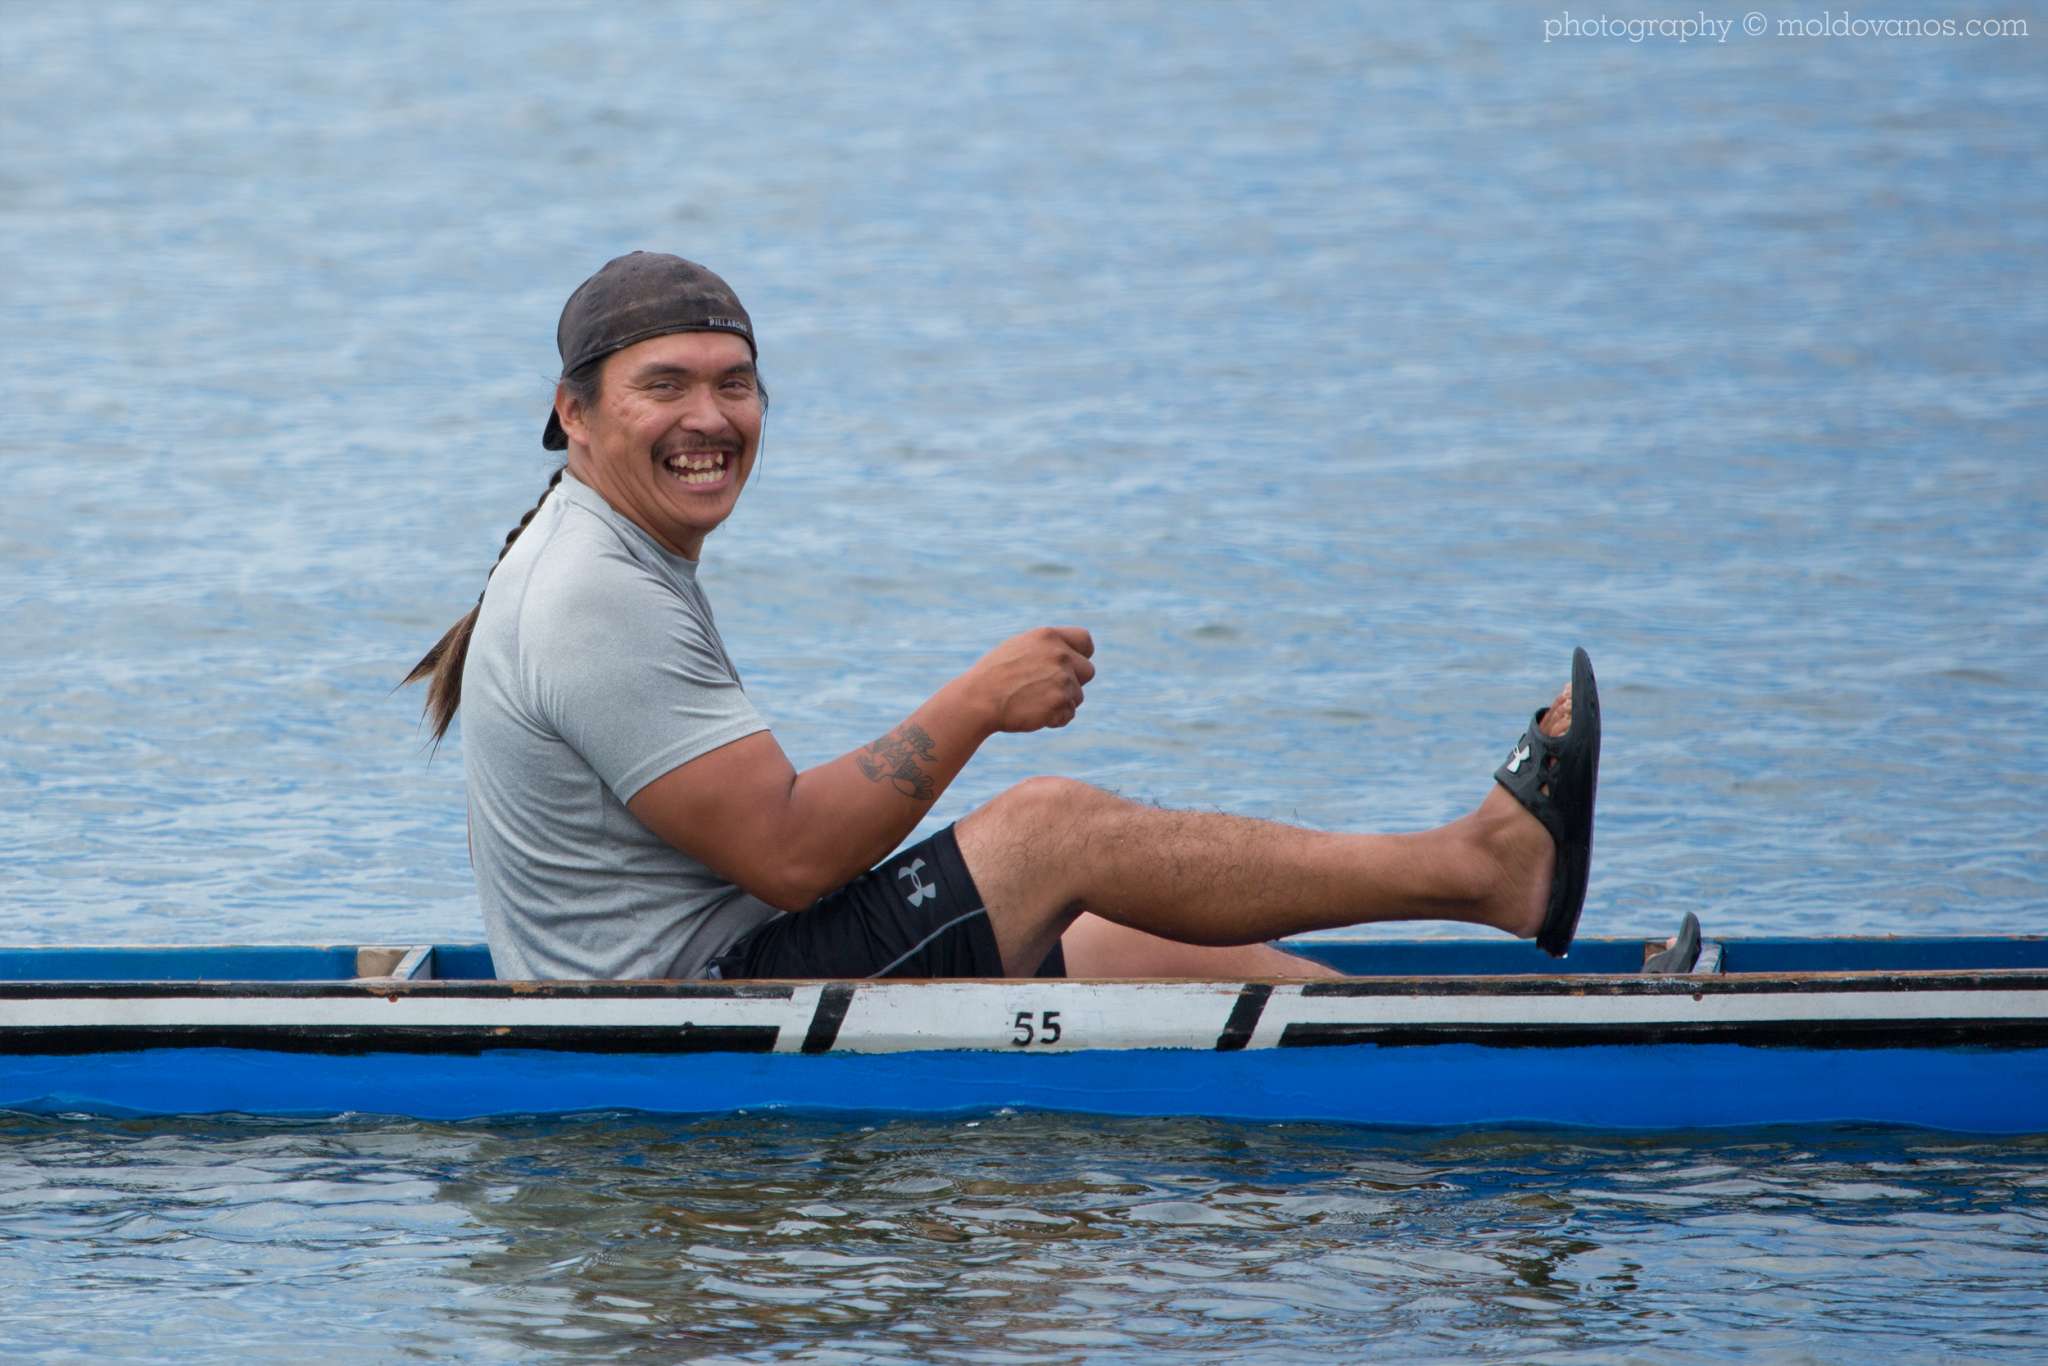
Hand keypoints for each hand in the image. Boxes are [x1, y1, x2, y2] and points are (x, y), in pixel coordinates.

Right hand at [964, 626, 1095, 732]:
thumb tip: (1069, 654)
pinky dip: (1054, 718)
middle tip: (1047, 690)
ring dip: (1061, 702)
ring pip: (1078, 696)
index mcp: (1048, 637)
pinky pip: (1068, 714)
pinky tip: (1032, 713)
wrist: (978, 699)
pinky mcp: (1059, 702)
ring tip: (1032, 702)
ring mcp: (1062, 679)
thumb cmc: (993, 676)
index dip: (1081, 655)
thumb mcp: (1018, 649)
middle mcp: (1060, 655)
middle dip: (1073, 682)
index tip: (1072, 666)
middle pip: (1088, 671)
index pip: (1085, 640)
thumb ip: (1045, 649)